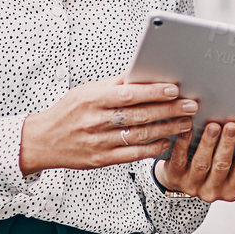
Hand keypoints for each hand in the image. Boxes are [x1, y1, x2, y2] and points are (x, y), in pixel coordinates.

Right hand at [20, 76, 198, 174]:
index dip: (152, 92)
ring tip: (185, 122)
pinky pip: (133, 154)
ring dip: (166, 129)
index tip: (173, 89)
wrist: (43, 140)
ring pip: (140, 136)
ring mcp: (99, 142)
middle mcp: (95, 121)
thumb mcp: (86, 91)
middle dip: (168, 110)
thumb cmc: (68, 112)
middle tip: (190, 105)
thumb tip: (142, 74)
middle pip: (139, 116)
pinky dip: (152, 148)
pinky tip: (167, 141)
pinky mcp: (102, 159)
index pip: (127, 95)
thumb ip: (114, 84)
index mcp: (92, 100)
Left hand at [153, 121, 234, 201]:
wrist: (182, 178)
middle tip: (233, 125)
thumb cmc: (217, 168)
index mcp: (230, 190)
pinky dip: (184, 143)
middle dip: (228, 145)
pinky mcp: (174, 175)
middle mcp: (211, 191)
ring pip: (202, 163)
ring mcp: (191, 185)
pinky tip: (189, 128)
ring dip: (209, 143)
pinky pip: (179, 158)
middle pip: (222, 166)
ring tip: (214, 125)